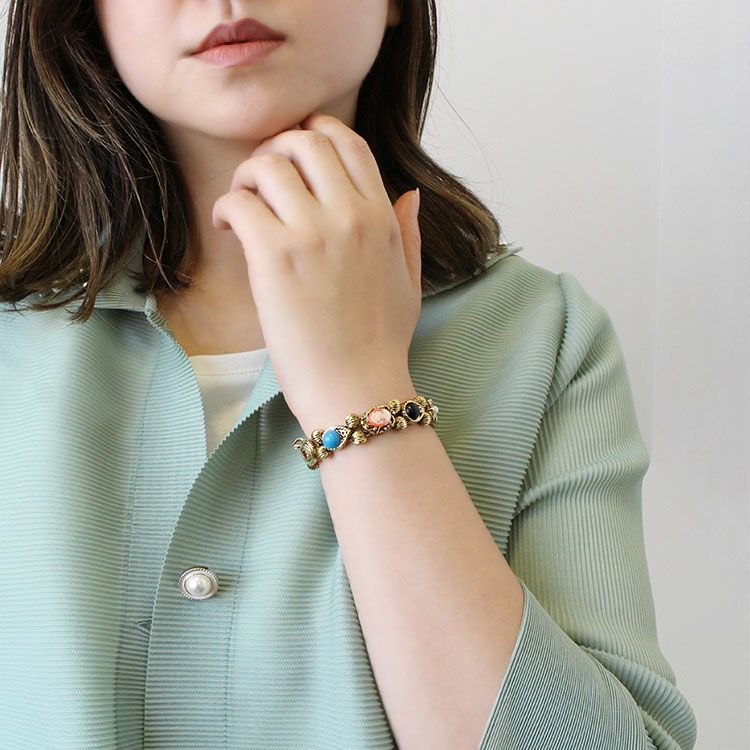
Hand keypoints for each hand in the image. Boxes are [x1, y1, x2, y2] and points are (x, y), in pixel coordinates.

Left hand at [211, 111, 421, 433]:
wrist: (358, 389)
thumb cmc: (380, 344)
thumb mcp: (409, 282)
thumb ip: (408, 232)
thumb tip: (411, 194)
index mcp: (381, 217)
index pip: (347, 143)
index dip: (315, 134)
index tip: (294, 155)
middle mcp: (350, 215)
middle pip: (304, 142)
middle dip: (276, 149)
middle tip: (262, 180)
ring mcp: (312, 234)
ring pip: (268, 165)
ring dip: (247, 177)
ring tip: (242, 206)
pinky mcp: (275, 257)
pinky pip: (240, 202)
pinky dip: (226, 208)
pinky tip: (227, 229)